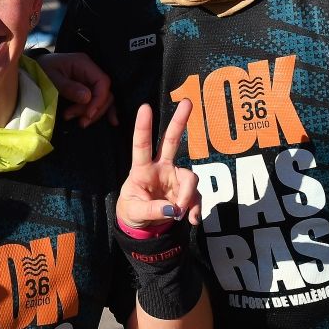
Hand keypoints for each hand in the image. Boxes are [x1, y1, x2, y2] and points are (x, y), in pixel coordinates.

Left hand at [35, 51, 115, 125]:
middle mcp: (91, 71)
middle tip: (78, 121)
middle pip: (105, 93)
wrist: (35, 69)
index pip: (102, 82)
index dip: (99, 100)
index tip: (88, 114)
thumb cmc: (41, 70)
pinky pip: (100, 100)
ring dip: (93, 113)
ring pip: (104, 99)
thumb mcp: (51, 77)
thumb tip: (87, 97)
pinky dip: (102, 110)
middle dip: (93, 109)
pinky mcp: (88, 89)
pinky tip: (111, 122)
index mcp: (83, 63)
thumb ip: (68, 87)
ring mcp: (90, 80)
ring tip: (78, 122)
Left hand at [116, 101, 199, 228]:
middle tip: (187, 102)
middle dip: (179, 121)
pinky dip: (195, 209)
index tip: (145, 107)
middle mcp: (161, 168)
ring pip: (190, 177)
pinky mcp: (186, 192)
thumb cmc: (132, 211)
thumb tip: (174, 209)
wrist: (142, 226)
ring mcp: (175, 178)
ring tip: (179, 213)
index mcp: (142, 169)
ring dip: (187, 197)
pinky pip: (196, 197)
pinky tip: (190, 219)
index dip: (143, 127)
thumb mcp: (134, 212)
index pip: (141, 145)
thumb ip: (152, 210)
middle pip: (171, 141)